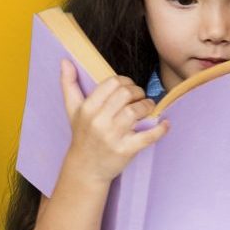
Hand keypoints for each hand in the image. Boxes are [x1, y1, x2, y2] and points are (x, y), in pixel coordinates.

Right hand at [60, 66, 167, 183]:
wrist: (85, 168)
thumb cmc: (81, 135)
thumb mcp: (72, 110)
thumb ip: (68, 84)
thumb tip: (65, 60)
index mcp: (88, 108)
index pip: (112, 83)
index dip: (126, 82)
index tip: (129, 88)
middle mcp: (99, 121)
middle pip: (126, 94)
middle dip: (138, 92)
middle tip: (140, 97)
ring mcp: (112, 136)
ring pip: (136, 111)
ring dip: (148, 106)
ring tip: (148, 108)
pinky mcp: (126, 150)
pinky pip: (148, 136)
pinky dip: (160, 129)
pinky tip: (164, 124)